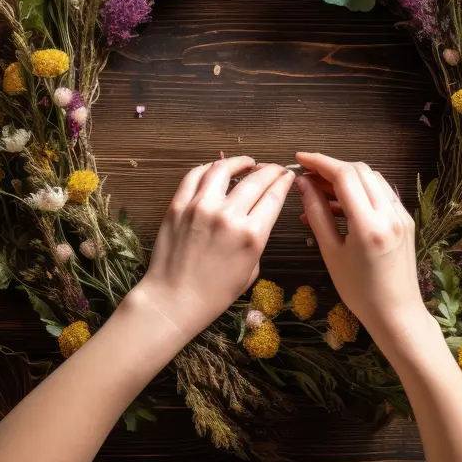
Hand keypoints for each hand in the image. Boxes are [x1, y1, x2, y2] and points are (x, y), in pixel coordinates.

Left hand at [131, 157, 292, 342]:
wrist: (174, 299)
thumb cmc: (215, 293)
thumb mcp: (251, 269)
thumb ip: (256, 238)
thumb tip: (255, 216)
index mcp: (251, 235)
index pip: (274, 196)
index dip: (283, 182)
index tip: (287, 176)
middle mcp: (228, 215)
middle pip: (256, 179)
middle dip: (269, 170)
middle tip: (273, 168)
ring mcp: (200, 207)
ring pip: (224, 169)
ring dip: (240, 162)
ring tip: (247, 163)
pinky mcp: (178, 205)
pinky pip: (195, 175)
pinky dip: (209, 168)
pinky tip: (217, 170)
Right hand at [294, 152, 431, 349]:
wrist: (396, 314)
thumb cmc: (359, 291)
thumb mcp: (331, 253)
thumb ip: (316, 214)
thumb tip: (303, 184)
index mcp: (369, 225)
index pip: (345, 176)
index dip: (320, 162)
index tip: (299, 159)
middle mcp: (390, 214)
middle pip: (359, 171)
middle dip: (331, 168)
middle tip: (307, 178)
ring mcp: (401, 215)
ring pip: (372, 178)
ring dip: (346, 178)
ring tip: (320, 193)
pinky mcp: (405, 220)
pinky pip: (381, 193)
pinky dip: (360, 191)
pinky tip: (340, 205)